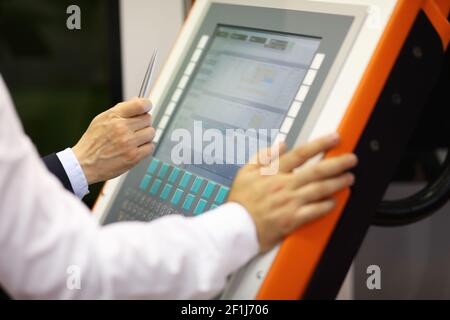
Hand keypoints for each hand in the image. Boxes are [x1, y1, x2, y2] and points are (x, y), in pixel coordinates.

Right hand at [72, 98, 154, 183]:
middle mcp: (122, 128)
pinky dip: (145, 148)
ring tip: (135, 139)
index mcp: (114, 116)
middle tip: (135, 128)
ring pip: (151, 133)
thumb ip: (121, 110)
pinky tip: (136, 148)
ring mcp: (129, 143)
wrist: (84, 164)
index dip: (146, 105)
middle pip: (148, 119)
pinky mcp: (133, 157)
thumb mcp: (101, 119)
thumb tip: (138, 100)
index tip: (146, 108)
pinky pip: (150, 147)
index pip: (140, 104)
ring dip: (145, 136)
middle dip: (143, 123)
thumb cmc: (93, 142)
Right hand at [228, 134, 357, 251]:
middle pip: (317, 171)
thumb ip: (263, 155)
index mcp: (273, 172)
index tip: (334, 138)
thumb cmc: (240, 201)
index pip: (301, 154)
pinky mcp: (292, 219)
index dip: (320, 144)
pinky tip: (334, 201)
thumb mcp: (245, 171)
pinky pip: (314, 211)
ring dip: (337, 183)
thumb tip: (280, 144)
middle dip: (338, 163)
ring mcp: (289, 203)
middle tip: (351, 159)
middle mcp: (284, 185)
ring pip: (320, 190)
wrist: (235, 226)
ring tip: (349, 178)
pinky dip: (326, 206)